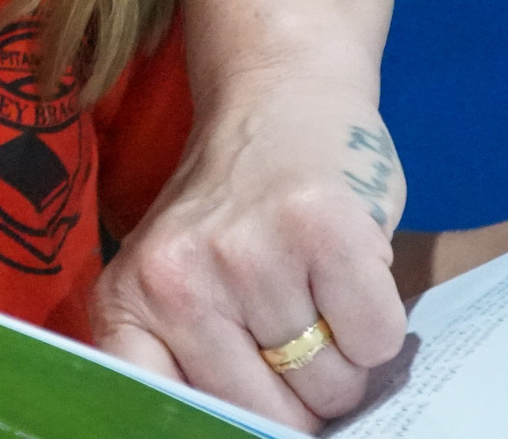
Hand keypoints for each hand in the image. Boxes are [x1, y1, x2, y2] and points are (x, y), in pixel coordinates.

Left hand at [93, 79, 406, 433]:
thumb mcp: (180, 285)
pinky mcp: (321, 232)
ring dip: (345, 360)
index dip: (229, 432)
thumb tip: (258, 436)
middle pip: (271, 415)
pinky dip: (379, 325)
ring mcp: (246, 254)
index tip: (256, 426)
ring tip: (317, 295)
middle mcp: (175, 280)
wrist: (276, 102)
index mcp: (127, 304)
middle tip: (298, 340)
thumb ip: (195, 361)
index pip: (170, 414)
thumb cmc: (233, 216)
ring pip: (331, 384)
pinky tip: (347, 274)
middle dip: (304, 400)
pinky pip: (376, 340)